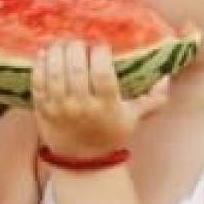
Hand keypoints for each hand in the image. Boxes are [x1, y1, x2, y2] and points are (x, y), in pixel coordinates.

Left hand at [30, 40, 168, 158]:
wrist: (82, 161)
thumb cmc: (110, 134)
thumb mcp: (135, 117)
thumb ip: (154, 98)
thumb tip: (166, 76)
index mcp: (106, 106)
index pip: (101, 73)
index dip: (99, 53)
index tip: (100, 45)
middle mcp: (81, 106)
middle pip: (75, 69)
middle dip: (75, 48)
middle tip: (79, 41)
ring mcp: (59, 108)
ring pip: (54, 72)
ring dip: (56, 52)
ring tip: (62, 43)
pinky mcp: (42, 109)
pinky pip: (37, 82)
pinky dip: (39, 65)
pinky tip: (44, 53)